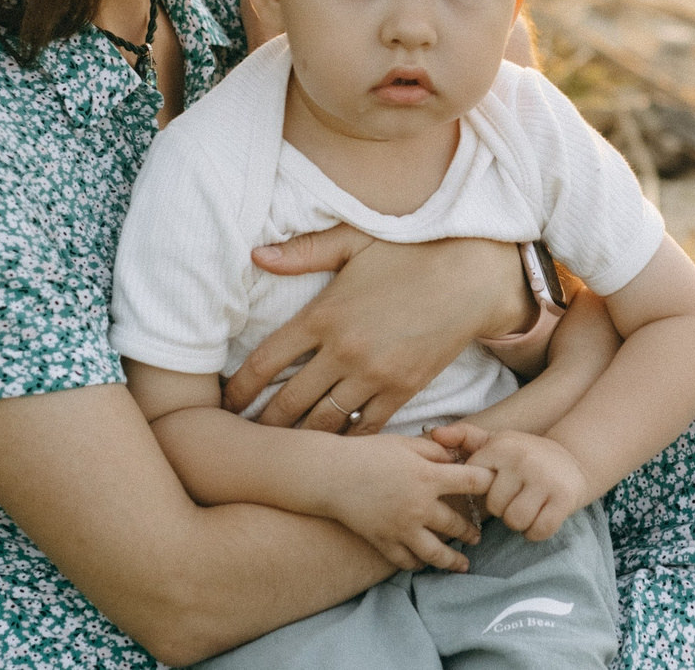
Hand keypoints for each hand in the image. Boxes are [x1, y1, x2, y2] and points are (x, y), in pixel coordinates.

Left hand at [225, 230, 534, 431]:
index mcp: (324, 314)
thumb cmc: (410, 250)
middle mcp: (344, 351)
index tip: (222, 402)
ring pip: (323, 423)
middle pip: (288, 403)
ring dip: (299, 440)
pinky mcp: (403, 391)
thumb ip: (304, 252)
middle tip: (242, 438)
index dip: (238, 388)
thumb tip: (255, 254)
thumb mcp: (354, 242)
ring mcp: (374, 375)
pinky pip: (365, 428)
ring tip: (279, 453)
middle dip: (261, 425)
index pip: (266, 361)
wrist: (472, 275)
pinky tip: (330, 451)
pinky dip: (345, 442)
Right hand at [316, 435, 492, 572]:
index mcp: (427, 477)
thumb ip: (434, 451)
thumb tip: (456, 459)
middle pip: (457, 524)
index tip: (494, 487)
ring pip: (436, 553)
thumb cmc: (368, 453)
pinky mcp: (384, 542)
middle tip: (477, 534)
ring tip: (463, 563)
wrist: (331, 475)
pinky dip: (418, 564)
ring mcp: (402, 528)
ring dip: (453, 559)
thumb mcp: (405, 443)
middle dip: (471, 530)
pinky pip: (407, 561)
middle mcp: (419, 506)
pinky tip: (425, 563)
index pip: (472, 482)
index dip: (487, 482)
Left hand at [427, 424, 588, 540]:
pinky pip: (537, 531)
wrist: (573, 459)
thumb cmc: (524, 454)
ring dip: (518, 522)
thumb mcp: (496, 441)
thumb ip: (464, 437)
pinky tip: (539, 516)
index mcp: (502, 446)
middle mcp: (523, 460)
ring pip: (514, 521)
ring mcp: (545, 480)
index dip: (483, 489)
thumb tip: (432, 433)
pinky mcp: (563, 500)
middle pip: (495, 507)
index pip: (473, 482)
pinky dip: (535, 531)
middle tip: (515, 496)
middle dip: (503, 508)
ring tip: (526, 506)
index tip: (497, 482)